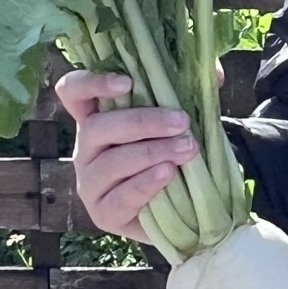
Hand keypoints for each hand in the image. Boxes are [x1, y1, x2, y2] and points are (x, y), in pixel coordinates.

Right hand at [55, 69, 196, 240]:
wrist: (177, 211)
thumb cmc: (169, 156)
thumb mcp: (175, 123)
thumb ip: (189, 93)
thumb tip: (214, 75)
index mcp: (96, 117)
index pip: (73, 91)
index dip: (91, 82)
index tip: (127, 82)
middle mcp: (86, 148)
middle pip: (94, 128)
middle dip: (141, 123)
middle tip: (181, 122)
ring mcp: (90, 182)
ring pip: (109, 163)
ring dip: (151, 152)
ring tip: (186, 149)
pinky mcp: (103, 213)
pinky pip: (120, 198)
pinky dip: (145, 184)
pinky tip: (168, 174)